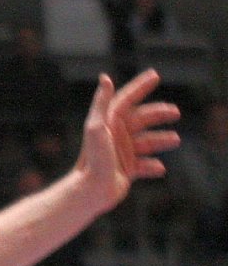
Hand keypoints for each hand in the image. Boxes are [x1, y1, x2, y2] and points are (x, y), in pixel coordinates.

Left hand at [74, 69, 179, 209]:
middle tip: (176, 112)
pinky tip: (160, 168)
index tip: (155, 75)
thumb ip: (102, 103)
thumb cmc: (94, 158)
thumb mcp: (97, 127)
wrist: (91, 190)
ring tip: (175, 140)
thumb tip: (105, 78)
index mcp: (108, 123)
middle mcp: (115, 136)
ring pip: (146, 142)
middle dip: (158, 114)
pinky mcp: (125, 171)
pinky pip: (144, 165)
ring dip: (161, 140)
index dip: (140, 87)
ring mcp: (121, 153)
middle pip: (141, 119)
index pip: (127, 100)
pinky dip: (152, 166)